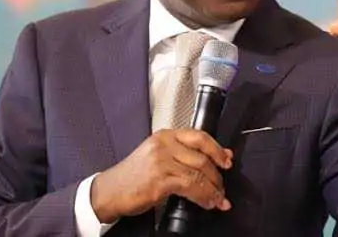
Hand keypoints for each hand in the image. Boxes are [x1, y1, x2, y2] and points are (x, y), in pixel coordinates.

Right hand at [90, 129, 232, 223]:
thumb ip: (184, 155)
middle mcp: (164, 145)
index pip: (199, 136)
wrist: (109, 191)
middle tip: (222, 188)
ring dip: (212, 189)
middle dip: (217, 175)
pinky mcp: (160, 180)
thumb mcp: (159, 157)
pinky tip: (207, 203)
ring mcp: (161, 161)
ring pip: (198, 173)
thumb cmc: (134, 176)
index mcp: (166, 136)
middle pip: (202, 157)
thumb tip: (218, 157)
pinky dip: (203, 196)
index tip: (227, 160)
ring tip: (218, 200)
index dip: (217, 149)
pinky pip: (190, 186)